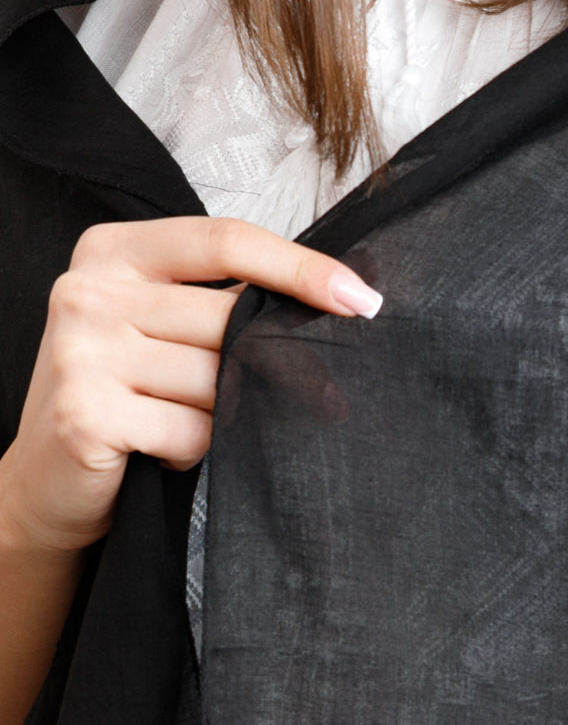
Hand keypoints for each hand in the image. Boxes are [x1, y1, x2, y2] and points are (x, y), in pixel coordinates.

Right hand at [0, 215, 381, 555]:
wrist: (47, 484)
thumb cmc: (124, 401)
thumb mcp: (163, 332)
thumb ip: (222, 306)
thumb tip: (339, 304)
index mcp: (112, 251)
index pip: (225, 240)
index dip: (301, 268)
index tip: (363, 300)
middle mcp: (88, 289)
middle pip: (230, 319)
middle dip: (280, 364)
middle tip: (319, 396)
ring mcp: (81, 350)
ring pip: (218, 381)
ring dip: (227, 417)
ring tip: (187, 424)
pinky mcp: (85, 413)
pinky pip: (193, 432)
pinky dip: (197, 452)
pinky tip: (165, 452)